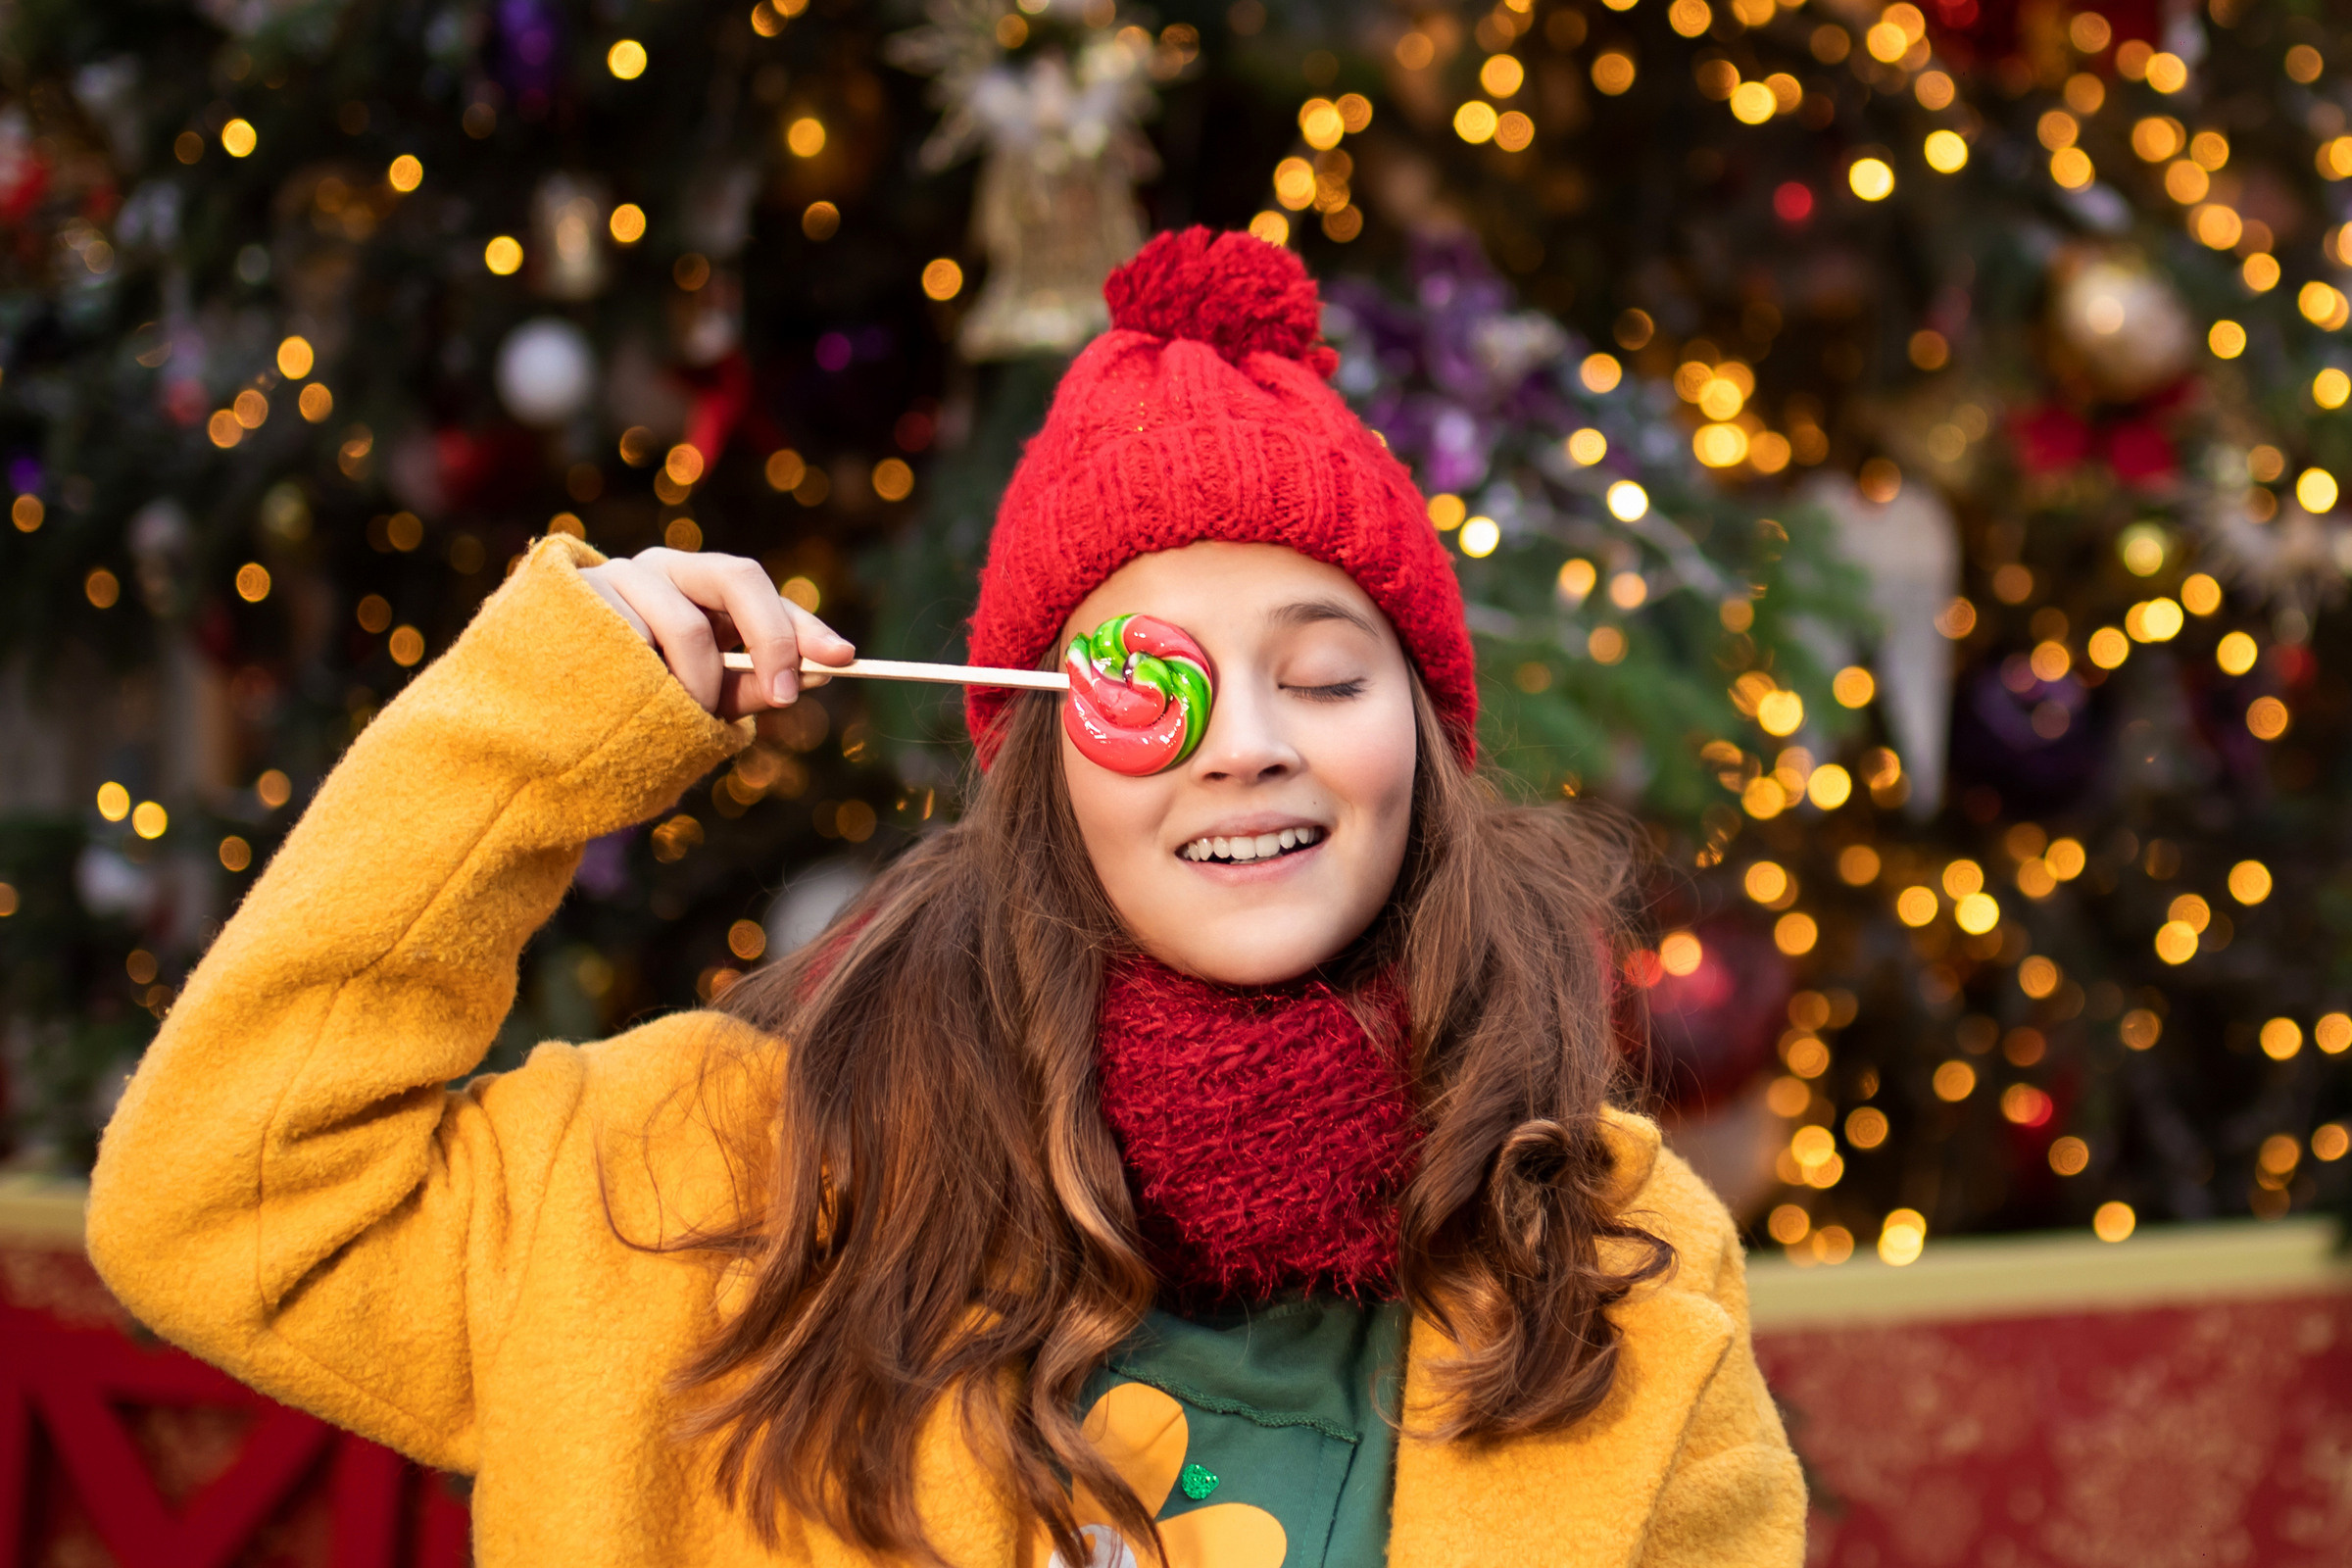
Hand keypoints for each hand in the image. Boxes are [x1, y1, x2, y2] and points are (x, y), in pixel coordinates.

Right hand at [578, 548, 853, 718]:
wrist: (536, 708)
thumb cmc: (631, 699)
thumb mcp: (704, 696)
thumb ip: (753, 683)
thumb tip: (820, 673)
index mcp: (697, 584)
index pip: (761, 590)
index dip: (803, 624)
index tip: (842, 659)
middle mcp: (663, 567)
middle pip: (739, 576)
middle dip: (772, 638)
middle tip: (786, 695)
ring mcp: (620, 576)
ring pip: (689, 627)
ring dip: (699, 685)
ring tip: (678, 713)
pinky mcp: (581, 598)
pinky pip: (636, 643)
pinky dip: (649, 683)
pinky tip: (628, 697)